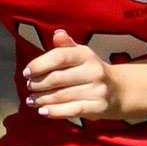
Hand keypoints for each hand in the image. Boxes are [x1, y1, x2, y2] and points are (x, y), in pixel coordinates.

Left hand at [24, 29, 146, 122]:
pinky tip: (43, 112)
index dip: (39, 64)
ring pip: (62, 95)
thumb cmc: (91, 71)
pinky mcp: (99, 107)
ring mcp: (97, 90)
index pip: (59, 57)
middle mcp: (93, 71)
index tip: (26, 72)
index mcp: (86, 55)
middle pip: (57, 78)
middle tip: (28, 88)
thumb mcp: (81, 55)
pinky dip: (55, 112)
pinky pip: (73, 110)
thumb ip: (66, 46)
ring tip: (31, 100)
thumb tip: (57, 33)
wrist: (120, 90)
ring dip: (42, 99)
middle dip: (38, 84)